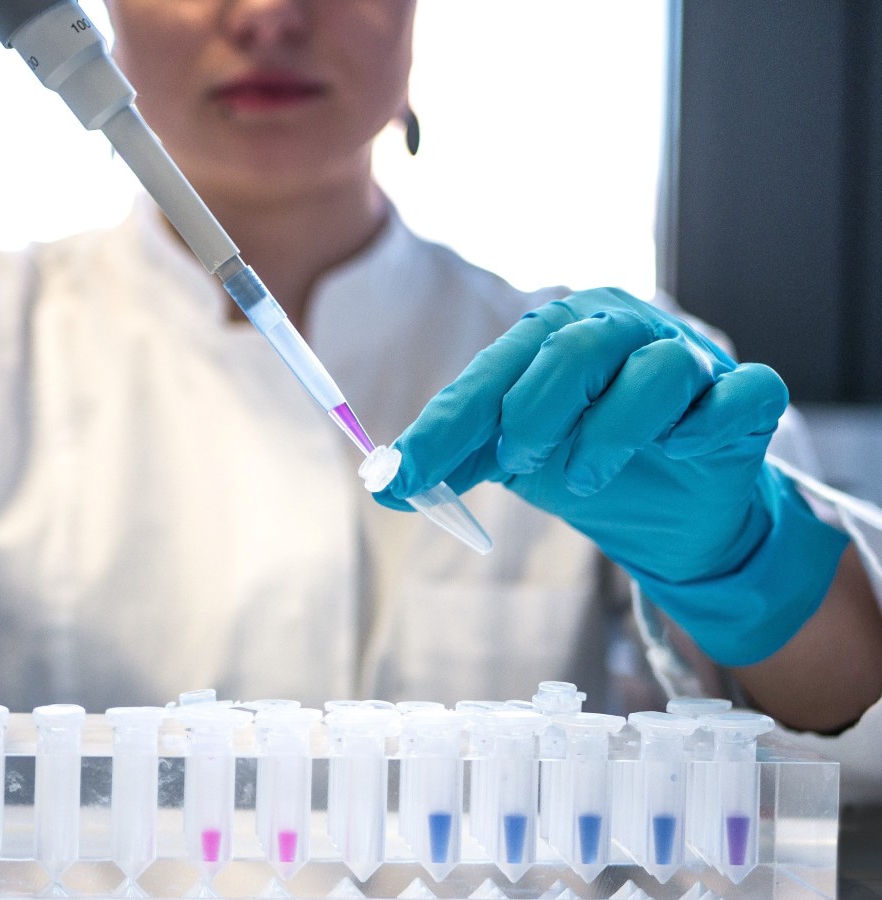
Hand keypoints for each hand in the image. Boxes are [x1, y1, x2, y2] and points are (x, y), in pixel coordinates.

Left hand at [375, 288, 847, 665]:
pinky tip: (682, 448)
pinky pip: (741, 394)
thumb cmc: (588, 460)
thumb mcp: (512, 459)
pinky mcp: (744, 398)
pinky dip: (707, 424)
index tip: (405, 474)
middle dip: (535, 413)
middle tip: (520, 461)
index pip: (496, 370)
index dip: (447, 425)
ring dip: (609, 433)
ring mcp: (691, 360)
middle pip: (575, 347)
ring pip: (657, 369)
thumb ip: (455, 459)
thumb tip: (385, 482)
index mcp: (559, 336)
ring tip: (582, 479)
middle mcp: (625, 332)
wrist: (672, 511)